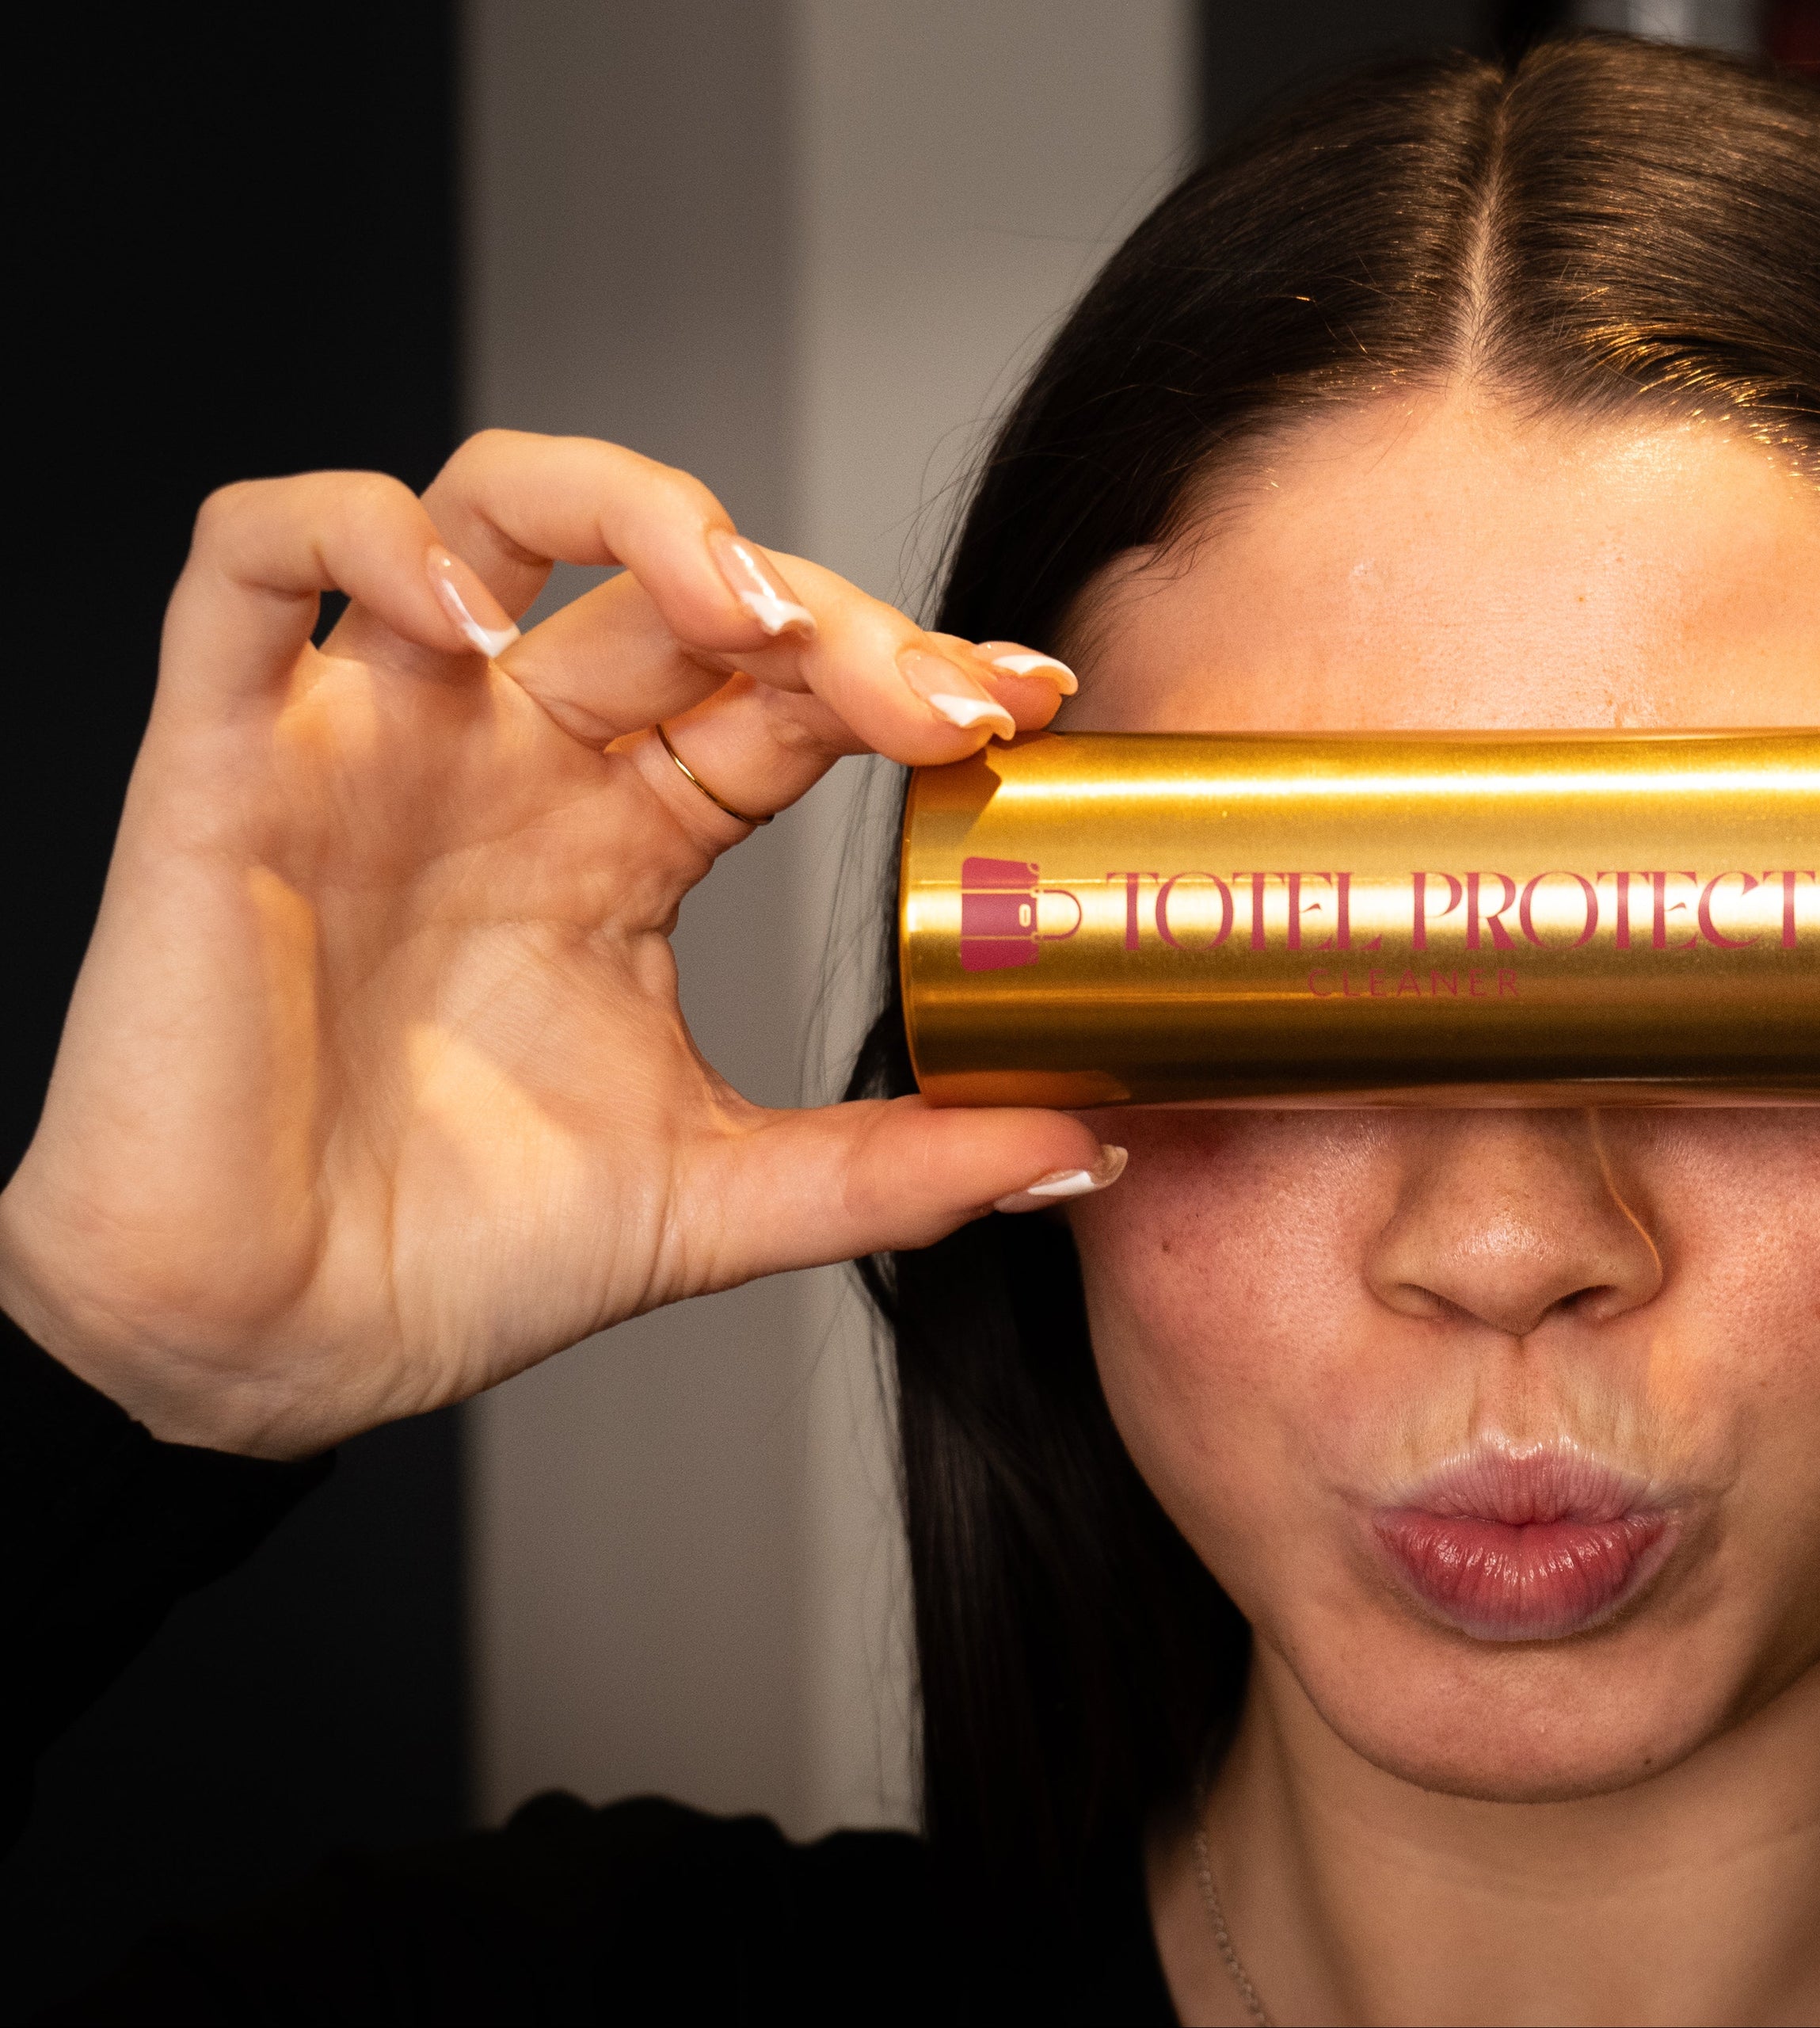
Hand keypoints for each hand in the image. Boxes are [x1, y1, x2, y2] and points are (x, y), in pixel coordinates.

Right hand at [0, 433, 1105, 1458]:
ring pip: (488, 502)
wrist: (269, 1350)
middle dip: (825, 609)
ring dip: (631, 510)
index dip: (907, 668)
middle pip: (679, 584)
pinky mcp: (227, 754)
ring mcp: (377, 740)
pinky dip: (360, 534)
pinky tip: (466, 614)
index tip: (1027, 705)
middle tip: (936, 693)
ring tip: (738, 608)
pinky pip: (255, 559)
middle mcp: (514, 759)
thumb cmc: (460, 1257)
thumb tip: (1091, 1149)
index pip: (787, 689)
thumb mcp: (723, 1199)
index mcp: (628, 837)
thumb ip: (902, 1165)